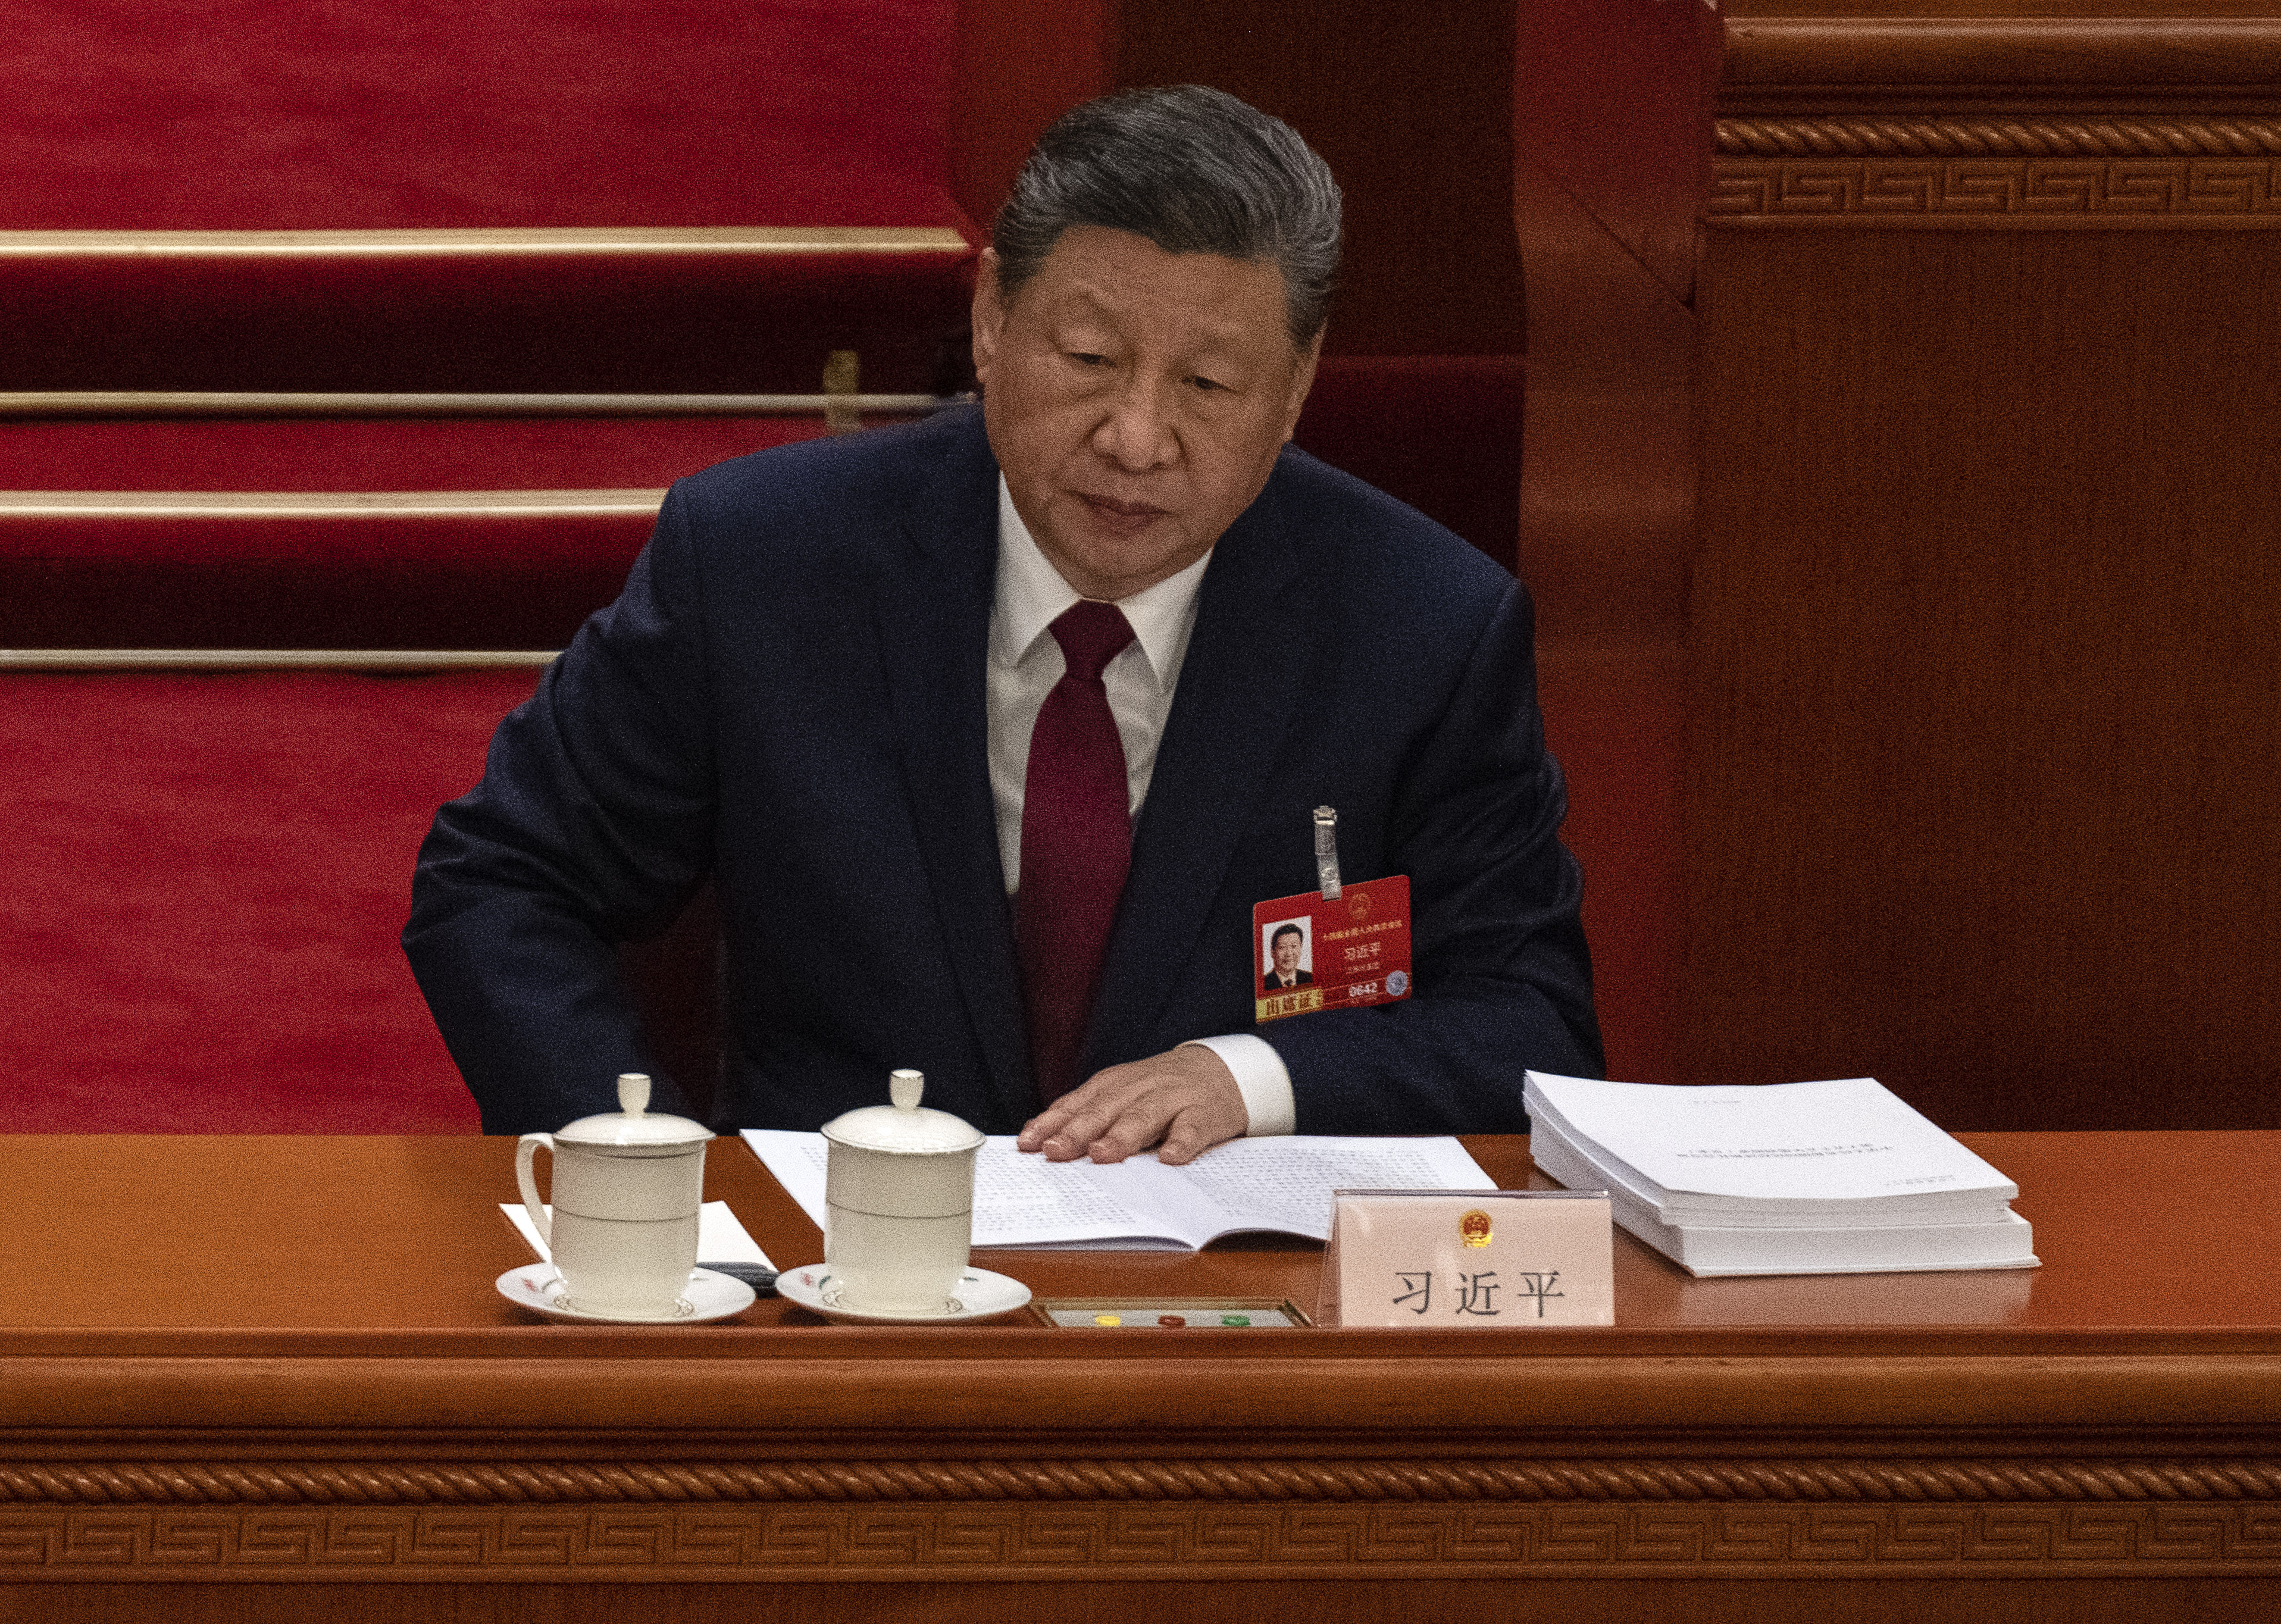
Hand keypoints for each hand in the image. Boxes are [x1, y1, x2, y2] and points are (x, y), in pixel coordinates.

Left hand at [1016, 1043, 1248, 1165]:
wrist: (1220, 1071)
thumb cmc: (1160, 1091)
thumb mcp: (1122, 1095)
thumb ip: (1087, 1115)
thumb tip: (1038, 1141)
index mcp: (1114, 1085)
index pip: (1076, 1104)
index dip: (1051, 1124)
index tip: (1027, 1144)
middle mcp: (1139, 1089)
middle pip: (1104, 1110)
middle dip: (1077, 1131)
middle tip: (1055, 1151)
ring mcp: (1172, 1099)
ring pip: (1144, 1117)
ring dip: (1121, 1135)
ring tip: (1102, 1154)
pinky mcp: (1204, 1114)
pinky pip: (1192, 1128)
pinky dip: (1182, 1142)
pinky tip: (1171, 1158)